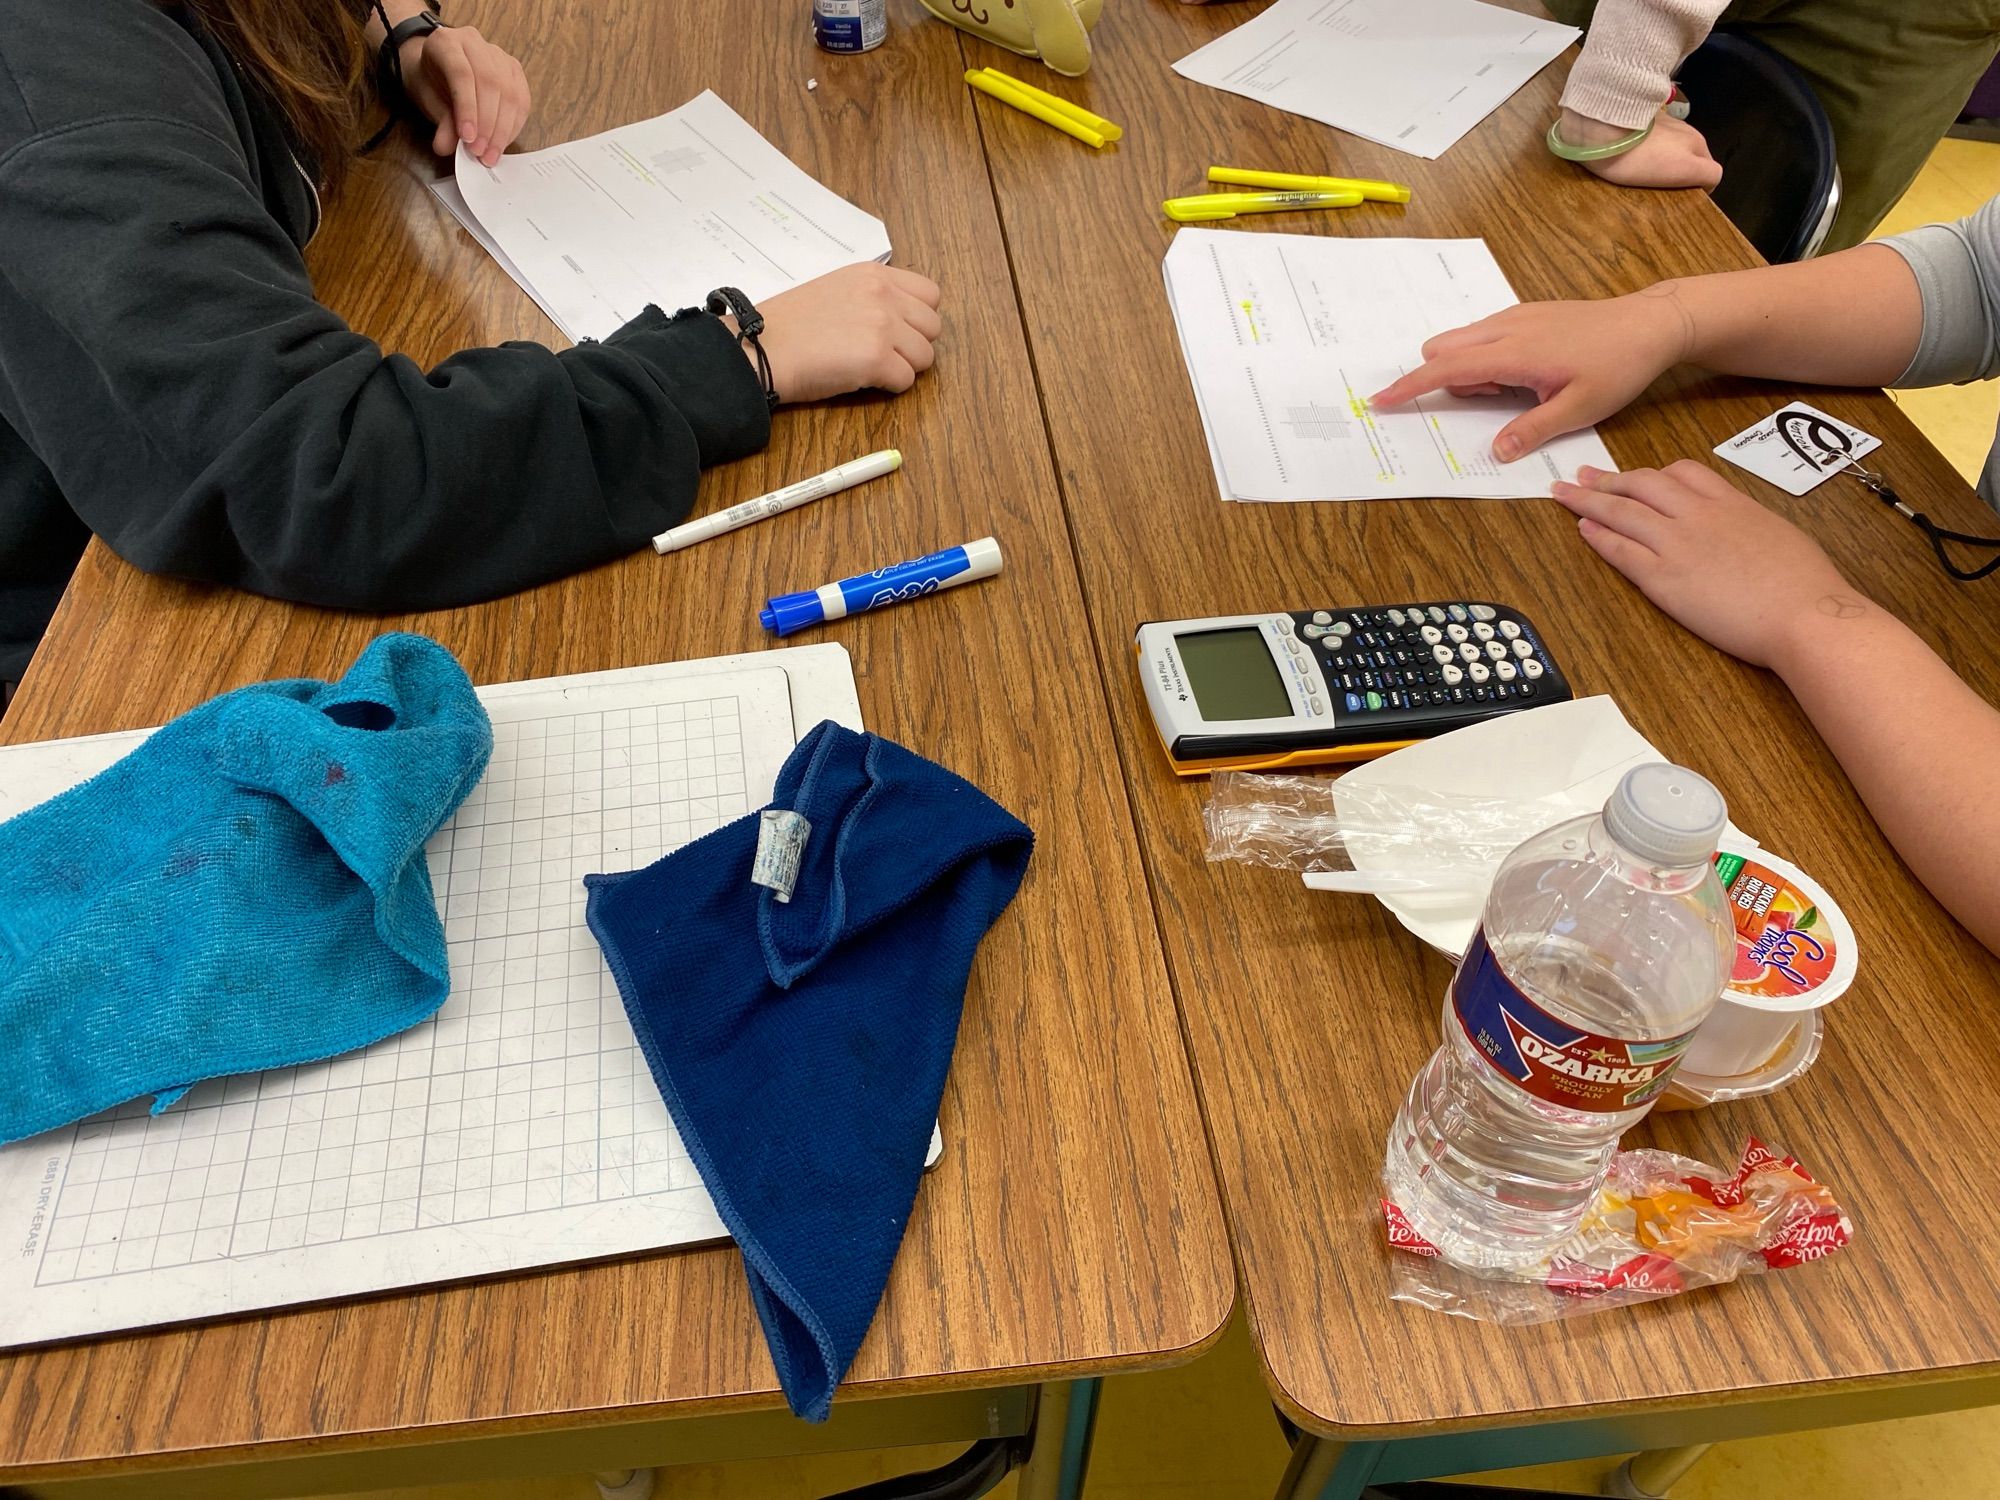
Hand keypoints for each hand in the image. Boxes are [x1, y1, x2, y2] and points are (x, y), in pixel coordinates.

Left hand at [400, 25, 531, 166]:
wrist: (439, 71)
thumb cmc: (432, 84)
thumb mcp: (429, 101)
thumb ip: (441, 122)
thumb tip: (446, 147)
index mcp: (446, 42)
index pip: (462, 74)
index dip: (467, 109)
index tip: (468, 139)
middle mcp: (474, 42)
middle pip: (490, 83)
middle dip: (487, 124)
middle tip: (480, 152)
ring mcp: (499, 54)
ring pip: (509, 93)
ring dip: (502, 129)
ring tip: (491, 153)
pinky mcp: (515, 70)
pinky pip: (521, 100)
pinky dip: (514, 126)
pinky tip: (503, 142)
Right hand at [748, 264, 943, 403]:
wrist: (763, 346)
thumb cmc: (790, 325)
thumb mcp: (837, 289)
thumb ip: (872, 297)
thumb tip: (902, 320)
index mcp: (874, 274)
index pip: (930, 294)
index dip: (918, 318)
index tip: (899, 331)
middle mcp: (883, 294)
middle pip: (933, 327)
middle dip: (914, 345)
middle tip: (885, 354)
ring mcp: (883, 326)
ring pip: (925, 356)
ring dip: (904, 368)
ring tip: (872, 368)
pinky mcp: (877, 358)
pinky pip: (906, 381)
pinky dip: (889, 387)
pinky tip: (862, 380)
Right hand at [1369, 285, 1694, 459]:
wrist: (1650, 323)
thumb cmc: (1618, 365)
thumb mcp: (1578, 409)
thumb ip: (1531, 431)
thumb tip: (1494, 452)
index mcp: (1514, 353)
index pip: (1444, 369)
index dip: (1409, 387)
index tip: (1381, 401)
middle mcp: (1506, 328)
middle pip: (1442, 349)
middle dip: (1442, 379)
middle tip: (1489, 404)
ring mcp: (1516, 317)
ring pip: (1462, 341)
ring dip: (1467, 369)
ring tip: (1512, 392)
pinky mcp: (1526, 314)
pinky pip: (1484, 335)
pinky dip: (1484, 357)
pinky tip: (1521, 375)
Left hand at [1550, 460, 1857, 671]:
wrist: (1805, 613)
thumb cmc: (1805, 584)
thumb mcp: (1780, 534)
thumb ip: (1751, 525)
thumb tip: (1744, 530)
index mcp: (1732, 503)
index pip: (1683, 473)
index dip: (1652, 473)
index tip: (1636, 475)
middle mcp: (1700, 515)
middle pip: (1643, 484)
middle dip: (1609, 479)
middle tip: (1584, 476)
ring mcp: (1678, 545)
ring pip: (1623, 512)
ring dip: (1589, 500)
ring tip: (1565, 494)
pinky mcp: (1664, 578)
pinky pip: (1622, 551)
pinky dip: (1599, 537)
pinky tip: (1583, 529)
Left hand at [1561, 109, 1721, 190]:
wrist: (1602, 129)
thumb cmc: (1639, 157)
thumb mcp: (1681, 169)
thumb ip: (1704, 174)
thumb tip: (1708, 182)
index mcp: (1698, 144)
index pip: (1713, 172)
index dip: (1701, 187)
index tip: (1684, 197)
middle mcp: (1688, 131)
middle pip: (1695, 158)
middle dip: (1684, 172)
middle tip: (1661, 186)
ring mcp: (1668, 123)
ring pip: (1677, 147)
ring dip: (1669, 158)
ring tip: (1645, 170)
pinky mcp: (1647, 119)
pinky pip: (1658, 138)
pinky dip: (1654, 147)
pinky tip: (1635, 153)